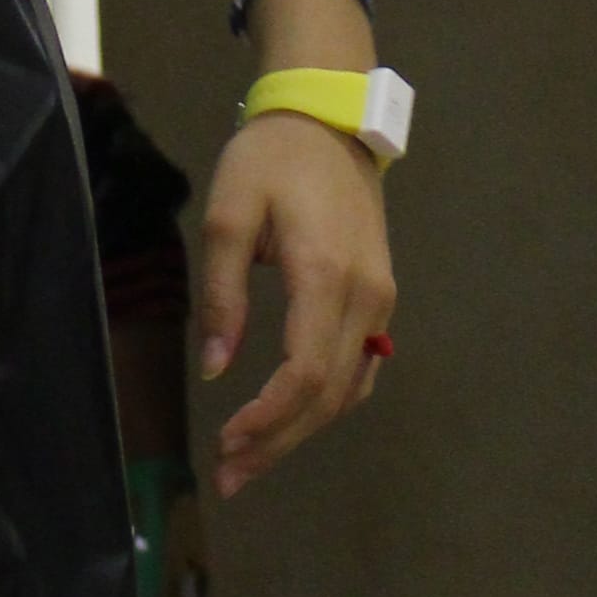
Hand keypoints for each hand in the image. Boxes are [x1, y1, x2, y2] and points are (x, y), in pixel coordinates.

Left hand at [196, 112, 393, 495]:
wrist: (328, 119)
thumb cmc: (270, 159)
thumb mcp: (229, 215)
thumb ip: (222, 295)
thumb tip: (216, 369)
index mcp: (323, 274)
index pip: (303, 372)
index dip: (267, 420)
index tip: (226, 445)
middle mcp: (364, 296)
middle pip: (327, 394)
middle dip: (277, 442)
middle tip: (228, 476)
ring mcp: (380, 299)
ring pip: (348, 389)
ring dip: (301, 430)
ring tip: (251, 459)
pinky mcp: (380, 295)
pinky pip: (361, 368)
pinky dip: (328, 403)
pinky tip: (292, 420)